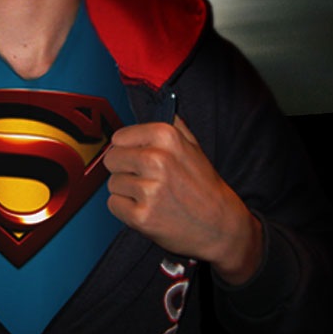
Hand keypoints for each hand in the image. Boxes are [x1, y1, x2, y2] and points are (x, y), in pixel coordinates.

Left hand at [104, 116, 261, 284]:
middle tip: (144, 179)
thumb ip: (171, 123)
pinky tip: (147, 209)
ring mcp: (149, 190)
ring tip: (150, 195)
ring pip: (112, 183)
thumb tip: (154, 106)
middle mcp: (157, 159)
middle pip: (112, 159)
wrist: (221, 226)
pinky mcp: (142, 217)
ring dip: (126, 191)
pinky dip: (126, 210)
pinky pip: (114, 205)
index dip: (127, 149)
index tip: (137, 157)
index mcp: (166, 136)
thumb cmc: (204, 186)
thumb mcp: (193, 145)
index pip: (119, 138)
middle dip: (124, 169)